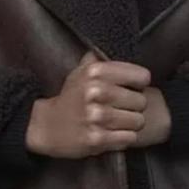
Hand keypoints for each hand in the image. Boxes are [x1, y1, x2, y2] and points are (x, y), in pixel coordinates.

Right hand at [26, 50, 167, 158]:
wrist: (47, 126)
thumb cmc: (70, 99)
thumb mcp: (81, 73)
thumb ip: (99, 61)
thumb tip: (113, 49)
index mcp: (95, 72)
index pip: (141, 76)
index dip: (139, 84)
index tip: (133, 88)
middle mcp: (96, 92)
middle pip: (141, 101)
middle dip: (135, 106)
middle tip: (123, 108)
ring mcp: (96, 117)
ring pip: (138, 121)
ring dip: (131, 123)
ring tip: (119, 121)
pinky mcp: (97, 139)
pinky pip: (129, 138)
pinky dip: (125, 137)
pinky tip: (114, 133)